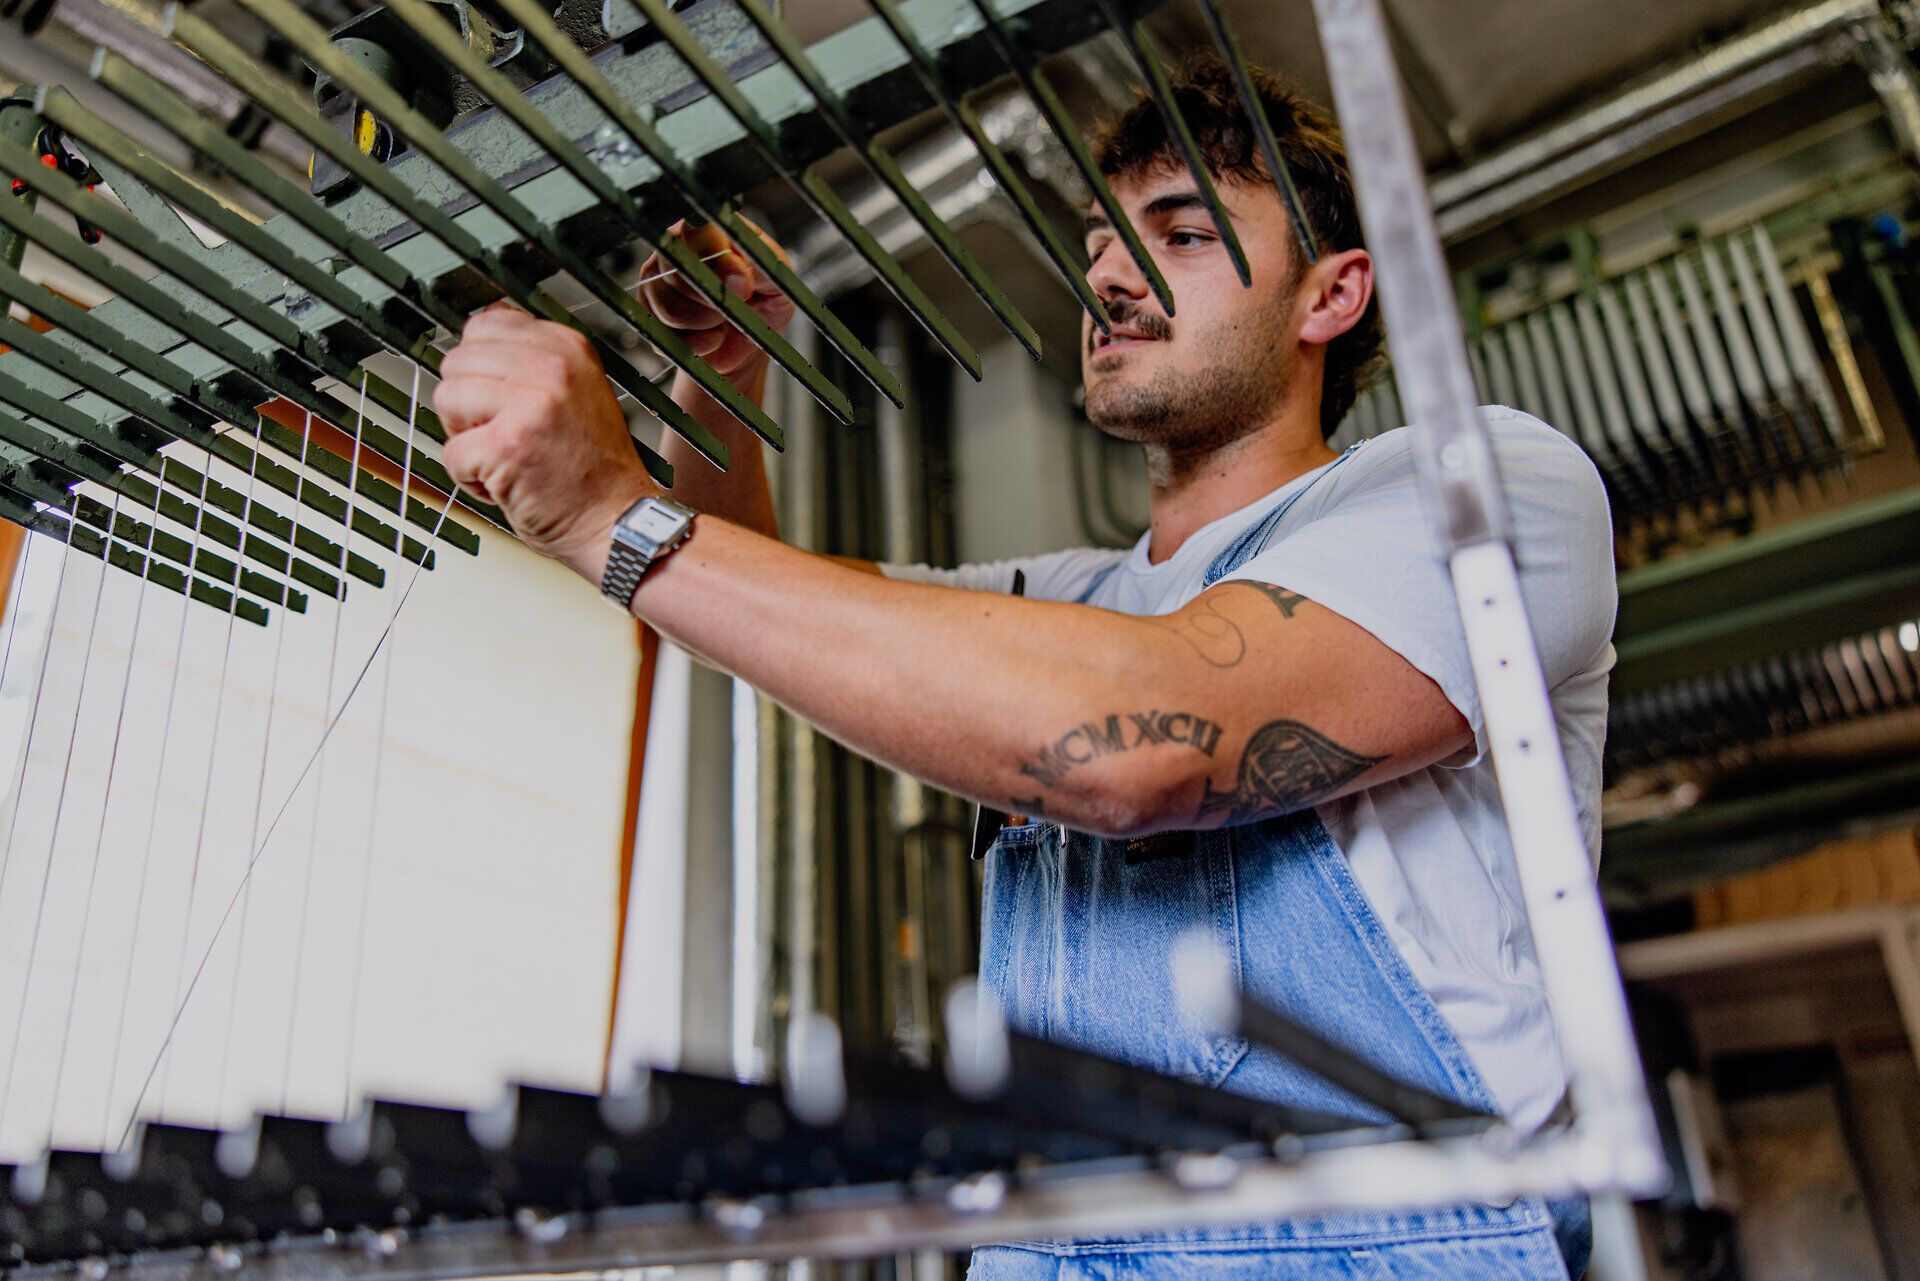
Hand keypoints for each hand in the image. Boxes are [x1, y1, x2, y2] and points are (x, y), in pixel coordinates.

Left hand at [435, 303, 655, 581]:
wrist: (620, 524)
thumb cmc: (595, 472)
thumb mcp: (577, 391)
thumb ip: (532, 359)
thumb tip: (483, 326)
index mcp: (567, 348)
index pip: (484, 325)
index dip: (482, 369)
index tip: (504, 399)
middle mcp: (552, 367)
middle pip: (457, 362)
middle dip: (469, 405)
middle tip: (508, 435)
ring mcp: (530, 404)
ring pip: (446, 400)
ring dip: (466, 438)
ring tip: (506, 457)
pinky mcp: (508, 445)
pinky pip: (451, 452)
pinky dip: (470, 479)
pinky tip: (507, 483)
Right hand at [639, 216, 795, 380]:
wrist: (748, 345)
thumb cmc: (764, 305)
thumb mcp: (777, 283)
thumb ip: (761, 268)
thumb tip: (736, 273)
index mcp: (706, 230)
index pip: (697, 235)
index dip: (721, 265)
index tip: (744, 286)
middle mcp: (673, 250)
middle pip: (677, 272)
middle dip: (714, 299)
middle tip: (737, 305)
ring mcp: (655, 282)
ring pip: (670, 307)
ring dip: (706, 323)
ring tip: (722, 321)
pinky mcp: (649, 316)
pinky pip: (666, 335)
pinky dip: (697, 344)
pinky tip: (710, 337)